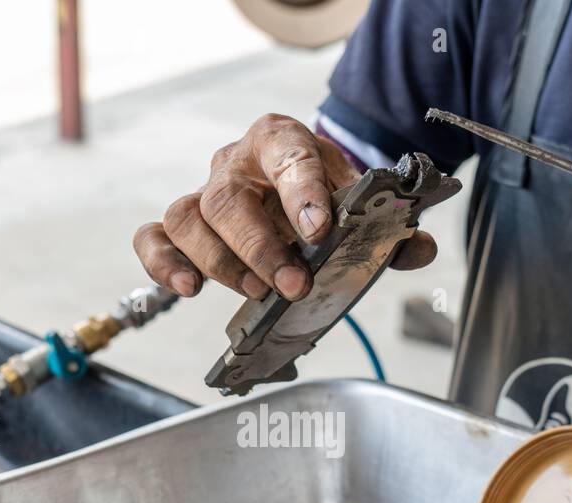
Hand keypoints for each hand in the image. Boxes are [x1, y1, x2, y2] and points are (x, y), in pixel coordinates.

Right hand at [133, 113, 436, 301]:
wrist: (300, 190)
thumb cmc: (325, 195)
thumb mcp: (361, 202)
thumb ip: (390, 227)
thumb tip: (417, 250)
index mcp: (282, 140)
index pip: (288, 156)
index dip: (302, 193)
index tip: (320, 230)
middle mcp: (236, 164)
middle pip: (227, 198)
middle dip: (260, 248)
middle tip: (292, 285)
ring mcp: (204, 194)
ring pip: (187, 218)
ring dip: (220, 262)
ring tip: (256, 293)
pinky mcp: (184, 226)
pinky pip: (154, 236)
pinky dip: (164, 263)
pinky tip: (190, 289)